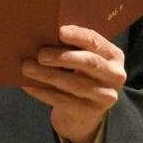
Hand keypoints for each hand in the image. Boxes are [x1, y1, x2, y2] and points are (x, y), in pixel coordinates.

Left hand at [21, 24, 126, 142]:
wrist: (83, 111)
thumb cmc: (79, 74)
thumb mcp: (81, 59)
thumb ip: (70, 47)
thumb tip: (42, 34)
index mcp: (113, 55)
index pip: (96, 42)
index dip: (78, 36)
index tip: (60, 31)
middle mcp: (114, 75)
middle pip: (89, 62)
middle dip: (63, 57)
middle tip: (40, 54)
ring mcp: (105, 95)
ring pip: (75, 84)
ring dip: (48, 75)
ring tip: (27, 68)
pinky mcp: (90, 112)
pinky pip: (64, 101)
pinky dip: (43, 92)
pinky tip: (28, 85)